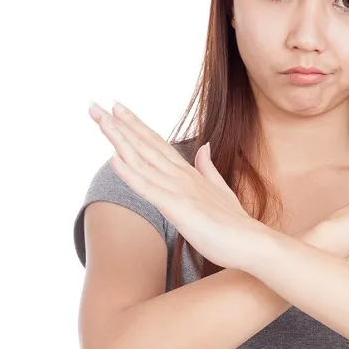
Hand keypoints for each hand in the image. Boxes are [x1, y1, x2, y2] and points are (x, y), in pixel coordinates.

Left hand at [88, 101, 271, 271]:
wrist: (252, 243)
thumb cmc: (235, 224)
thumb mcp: (220, 190)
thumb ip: (208, 167)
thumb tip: (203, 147)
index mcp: (188, 174)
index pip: (157, 144)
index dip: (135, 126)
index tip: (117, 109)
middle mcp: (181, 176)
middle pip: (145, 145)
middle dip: (120, 125)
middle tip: (96, 106)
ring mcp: (179, 190)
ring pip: (143, 160)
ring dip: (120, 140)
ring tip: (100, 120)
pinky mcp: (178, 208)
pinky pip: (149, 189)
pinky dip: (130, 173)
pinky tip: (114, 159)